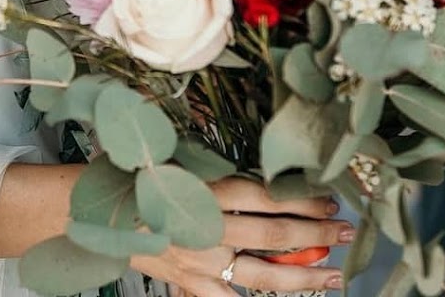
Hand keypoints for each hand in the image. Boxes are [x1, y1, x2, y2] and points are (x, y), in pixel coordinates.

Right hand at [131, 178, 350, 296]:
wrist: (100, 209)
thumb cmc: (143, 177)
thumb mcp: (186, 163)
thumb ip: (226, 176)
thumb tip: (272, 185)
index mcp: (210, 191)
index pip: (270, 197)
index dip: (304, 201)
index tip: (329, 201)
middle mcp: (209, 226)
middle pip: (275, 233)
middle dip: (316, 233)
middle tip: (344, 232)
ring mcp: (201, 260)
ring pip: (262, 273)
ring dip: (302, 275)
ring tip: (333, 276)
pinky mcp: (189, 282)